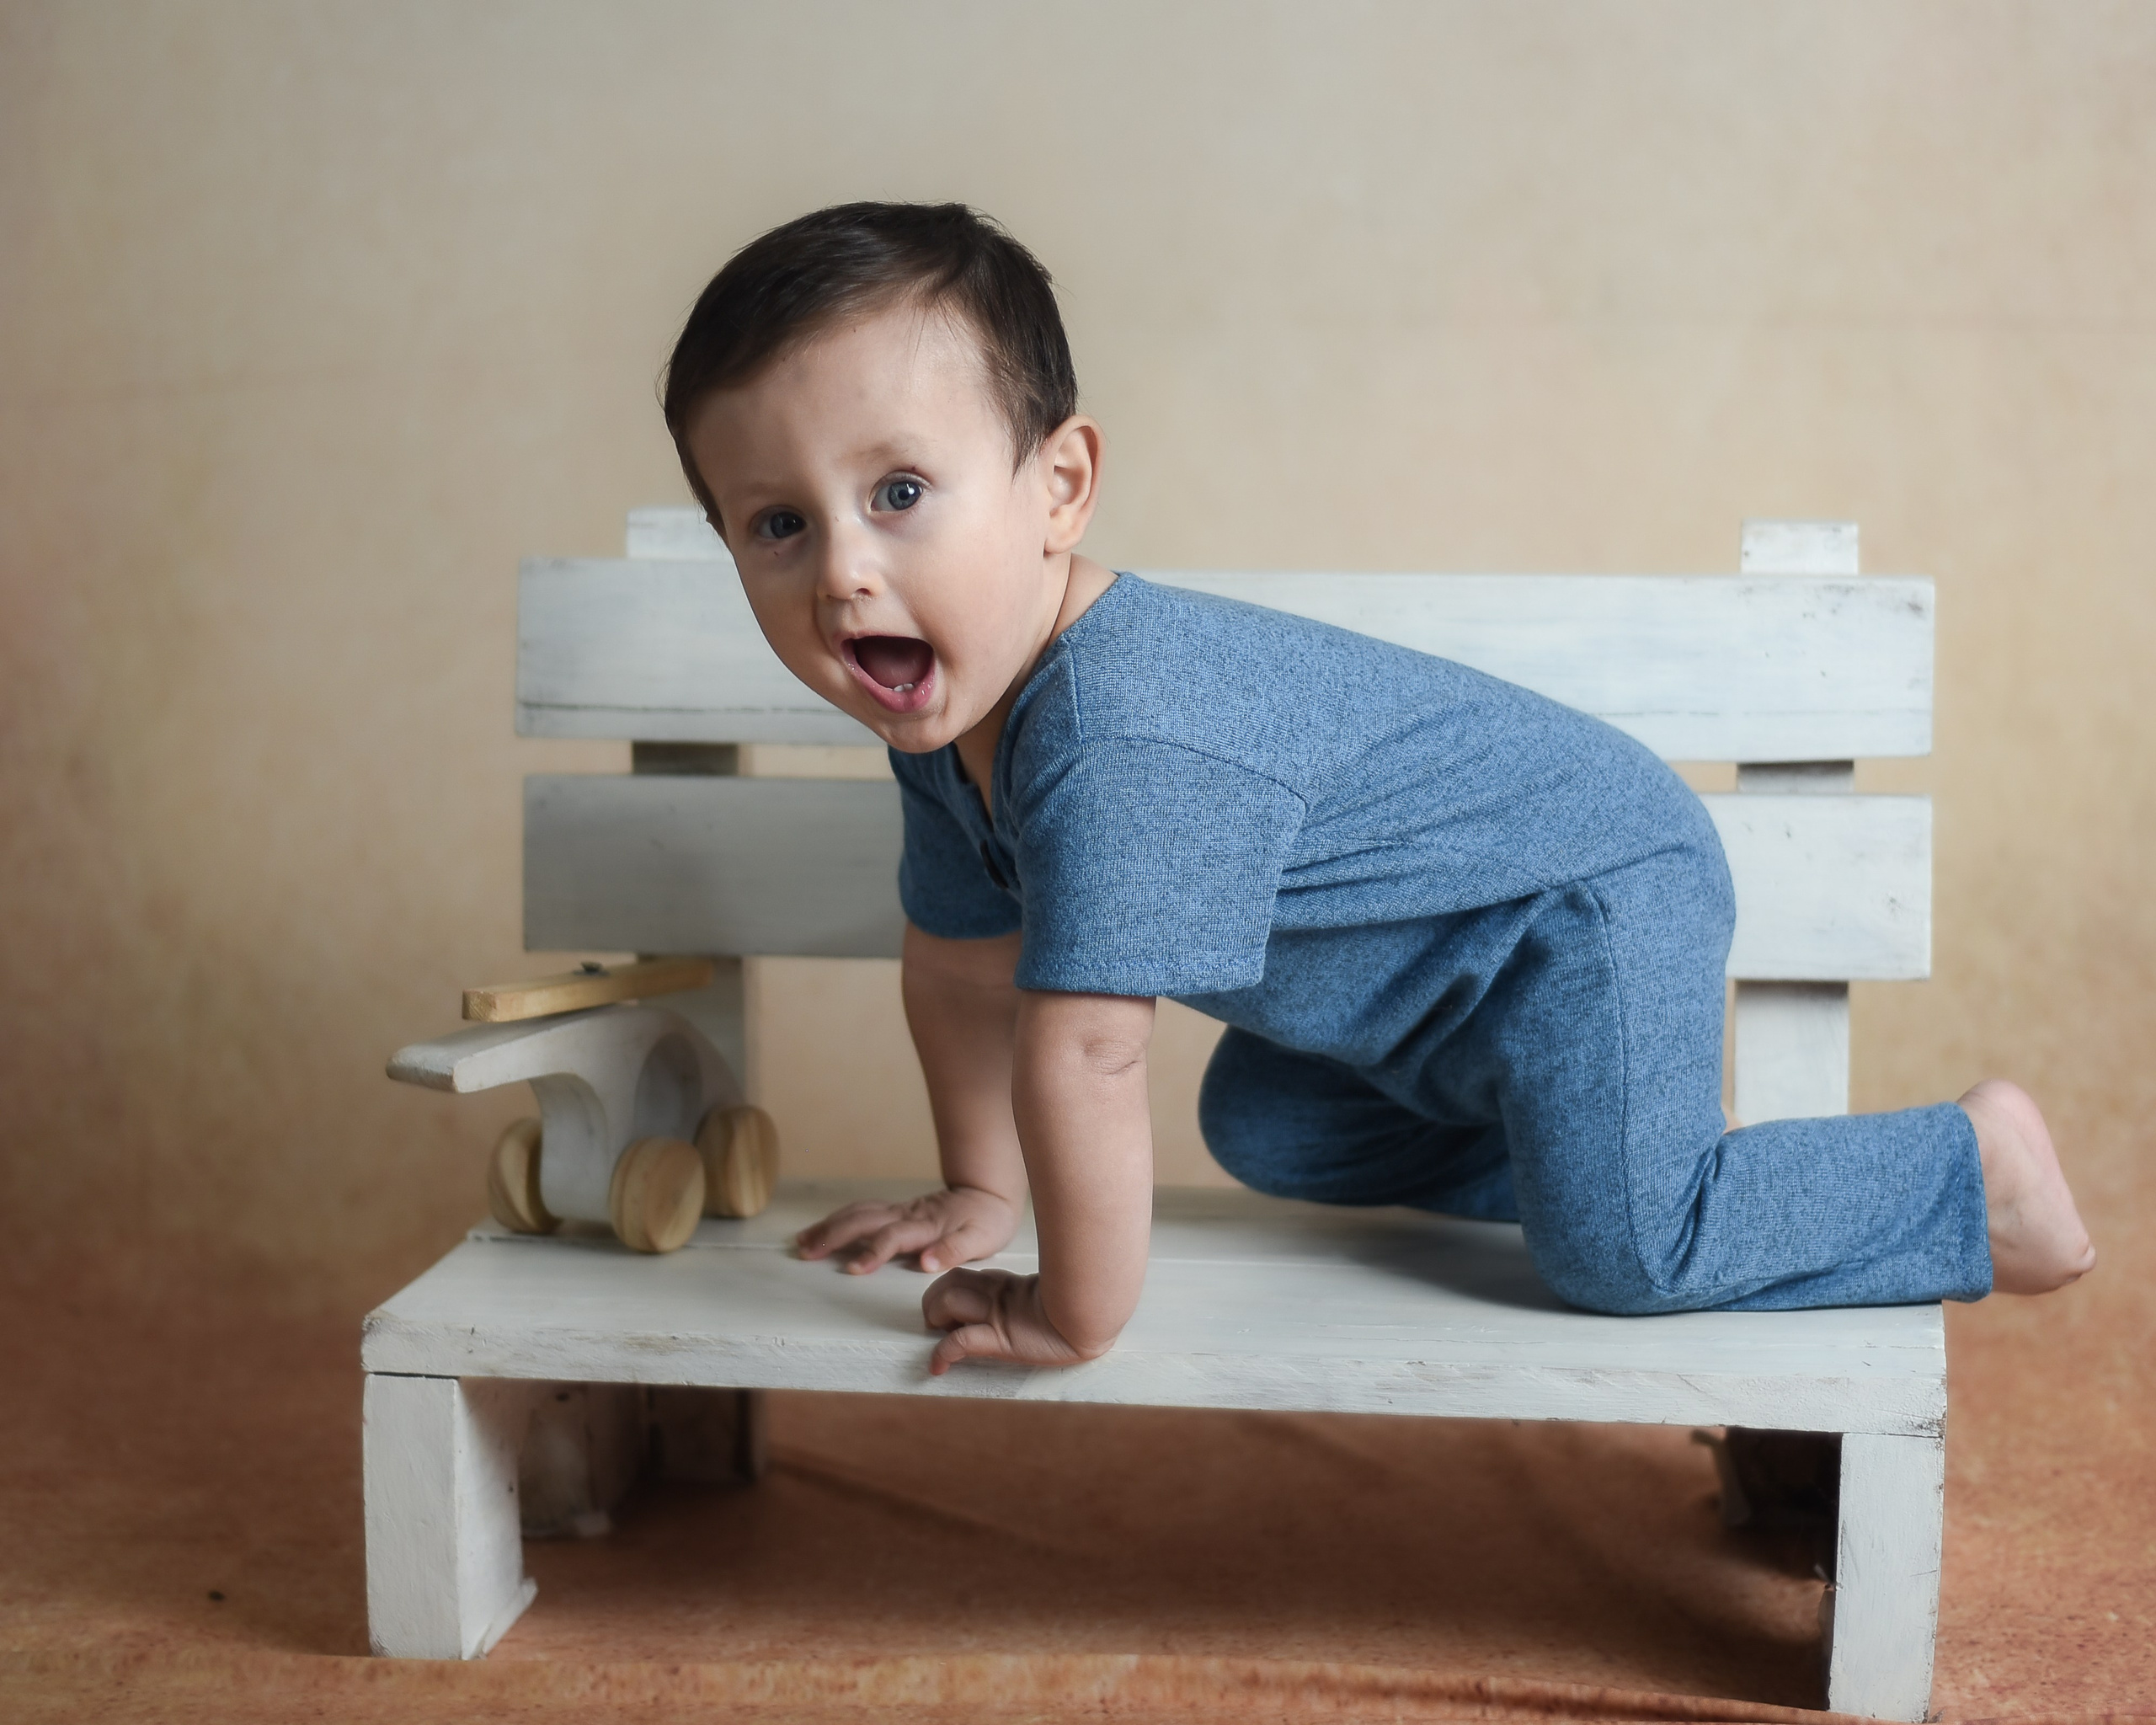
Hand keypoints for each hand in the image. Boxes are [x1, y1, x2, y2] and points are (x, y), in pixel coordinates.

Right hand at [794, 1185, 1017, 1275]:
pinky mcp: (896, 1210)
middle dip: (832, 1235)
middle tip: (806, 1253)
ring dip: (829, 1225)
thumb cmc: (986, 1220)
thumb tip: (927, 1262)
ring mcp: (899, 1210)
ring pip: (857, 1212)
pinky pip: (862, 1210)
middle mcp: (907, 1214)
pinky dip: (839, 1218)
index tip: (852, 1270)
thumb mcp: (981, 1239)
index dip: (872, 1253)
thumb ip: (955, 1250)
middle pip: (863, 1221)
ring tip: (803, 1241)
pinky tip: (825, 1228)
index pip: (892, 1238)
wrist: (988, 1192)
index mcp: (925, 1225)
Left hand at [922, 1267, 1099, 1373]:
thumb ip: (1034, 1294)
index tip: (945, 1308)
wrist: (1096, 1318)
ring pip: (949, 1301)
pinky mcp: (1000, 1339)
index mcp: (1009, 1285)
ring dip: (935, 1316)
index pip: (965, 1276)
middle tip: (937, 1320)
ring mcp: (998, 1315)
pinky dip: (942, 1354)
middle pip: (949, 1281)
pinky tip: (937, 1367)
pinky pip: (960, 1342)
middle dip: (934, 1298)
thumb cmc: (1083, 1308)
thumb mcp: (1052, 1297)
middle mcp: (998, 1295)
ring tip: (939, 1334)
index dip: (948, 1286)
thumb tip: (1039, 1289)